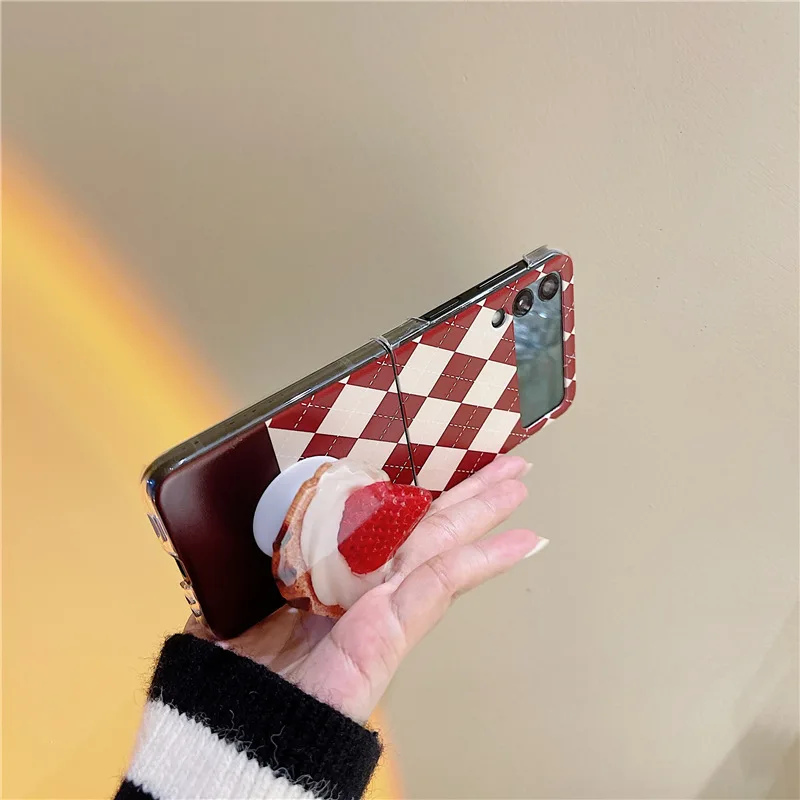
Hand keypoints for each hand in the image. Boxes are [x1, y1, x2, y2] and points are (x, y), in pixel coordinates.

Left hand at [186, 455, 546, 722]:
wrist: (231, 735)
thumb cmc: (232, 678)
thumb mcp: (235, 598)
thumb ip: (247, 563)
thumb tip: (234, 523)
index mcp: (331, 575)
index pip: (385, 524)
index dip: (417, 493)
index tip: (439, 465)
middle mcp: (363, 587)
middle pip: (426, 528)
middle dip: (469, 494)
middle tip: (504, 467)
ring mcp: (382, 607)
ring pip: (442, 545)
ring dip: (483, 511)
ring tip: (518, 485)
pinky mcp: (389, 631)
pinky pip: (439, 586)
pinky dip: (483, 562)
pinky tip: (520, 544)